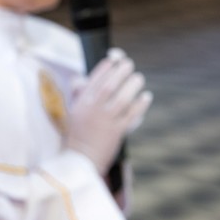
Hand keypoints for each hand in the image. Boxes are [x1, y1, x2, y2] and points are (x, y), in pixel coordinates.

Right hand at [67, 48, 152, 172]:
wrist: (81, 160)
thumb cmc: (76, 135)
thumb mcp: (73, 112)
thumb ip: (79, 95)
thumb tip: (80, 78)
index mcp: (81, 104)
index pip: (93, 81)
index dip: (104, 68)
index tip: (112, 60)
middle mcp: (93, 110)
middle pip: (109, 86)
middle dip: (120, 72)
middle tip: (129, 64)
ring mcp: (105, 121)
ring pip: (122, 98)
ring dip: (132, 86)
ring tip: (138, 78)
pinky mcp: (116, 131)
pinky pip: (131, 115)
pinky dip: (140, 104)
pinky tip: (146, 97)